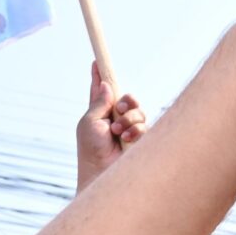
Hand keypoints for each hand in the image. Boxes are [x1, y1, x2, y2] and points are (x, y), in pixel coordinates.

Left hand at [74, 63, 147, 185]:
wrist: (102, 173)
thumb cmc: (91, 150)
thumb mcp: (90, 122)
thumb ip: (100, 102)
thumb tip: (105, 84)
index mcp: (99, 113)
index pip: (101, 90)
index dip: (99, 76)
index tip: (96, 61)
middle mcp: (115, 119)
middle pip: (128, 98)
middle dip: (127, 100)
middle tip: (120, 109)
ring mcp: (129, 130)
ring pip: (138, 111)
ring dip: (129, 118)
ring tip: (118, 131)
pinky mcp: (140, 141)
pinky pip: (145, 126)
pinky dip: (135, 130)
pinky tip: (126, 139)